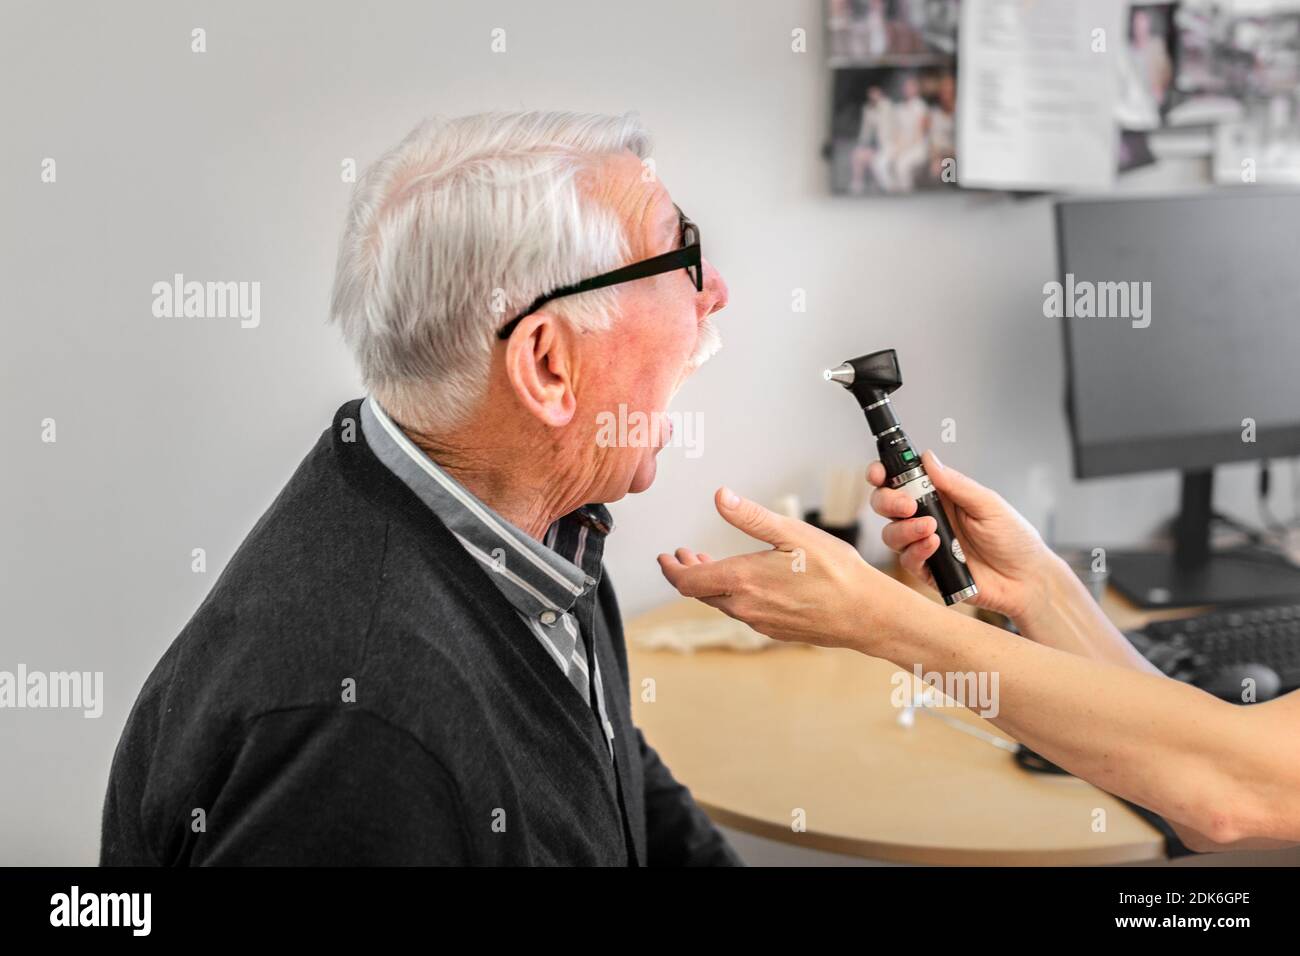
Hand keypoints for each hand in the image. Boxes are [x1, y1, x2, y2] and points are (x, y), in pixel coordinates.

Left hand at [657, 487, 926, 653]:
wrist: (867, 614)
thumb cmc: (835, 571)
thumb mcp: (792, 533)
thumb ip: (751, 517)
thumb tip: (720, 496)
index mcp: (741, 581)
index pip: (688, 580)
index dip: (671, 568)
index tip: (666, 556)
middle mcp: (744, 607)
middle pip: (701, 593)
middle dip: (687, 572)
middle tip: (681, 555)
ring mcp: (759, 622)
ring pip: (722, 602)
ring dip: (710, 583)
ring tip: (708, 563)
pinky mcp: (774, 630)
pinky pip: (742, 612)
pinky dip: (731, 594)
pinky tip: (743, 583)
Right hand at [869, 450, 1052, 624]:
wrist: (1027, 580)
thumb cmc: (1014, 539)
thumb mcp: (988, 504)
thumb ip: (956, 484)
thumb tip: (928, 458)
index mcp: (940, 496)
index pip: (901, 481)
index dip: (883, 474)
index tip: (879, 474)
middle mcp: (927, 518)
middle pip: (886, 506)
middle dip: (887, 502)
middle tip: (907, 505)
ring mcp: (925, 545)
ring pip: (891, 534)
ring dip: (904, 529)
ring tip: (931, 529)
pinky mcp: (928, 571)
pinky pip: (907, 560)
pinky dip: (916, 551)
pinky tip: (934, 546)